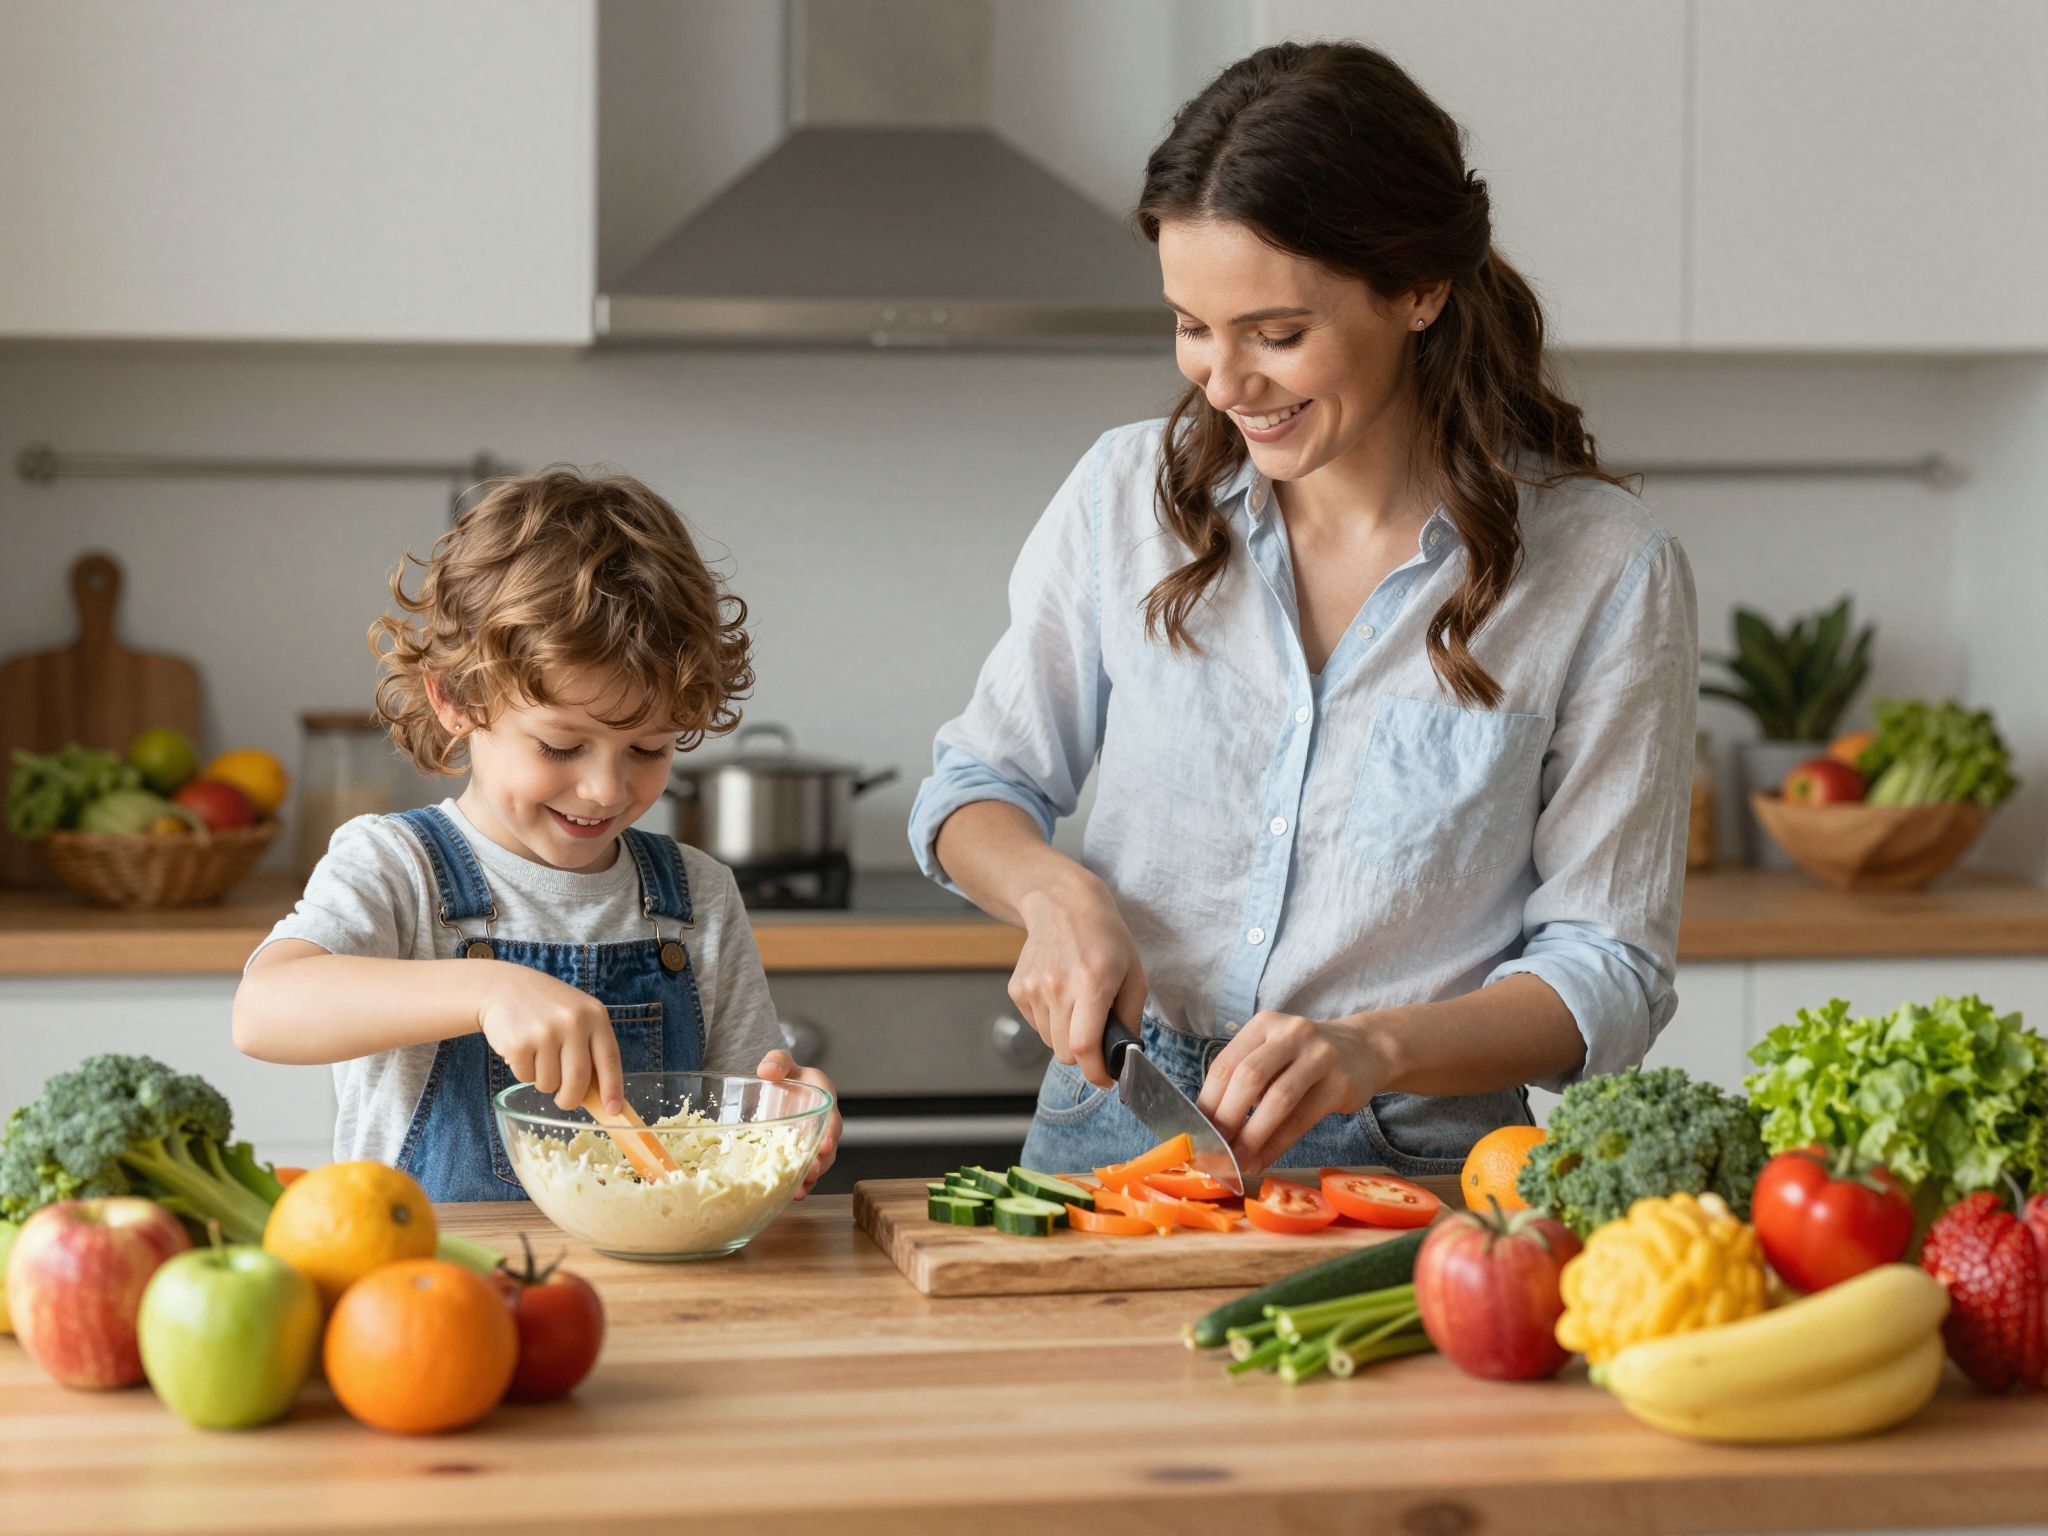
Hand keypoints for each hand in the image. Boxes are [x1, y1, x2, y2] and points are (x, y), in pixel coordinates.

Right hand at [475, 963, 623, 1113]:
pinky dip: (524, 1073)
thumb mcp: (578, 1015)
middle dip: (571, 1099)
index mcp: (595, 1015)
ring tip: (538, 1057)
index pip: (609, 1060)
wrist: (504, 988)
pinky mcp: (519, 1043)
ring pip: (550, 1084)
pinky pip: (526, 1078)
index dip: (612, 1089)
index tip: (613, 1110)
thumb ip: (591, 1046)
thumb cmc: (547, 1008)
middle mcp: (573, 1022)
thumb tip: (602, 1095)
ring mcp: (546, 1032)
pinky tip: (522, 1051)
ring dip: (544, 1081)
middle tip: (564, 1101)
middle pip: (578, 1081)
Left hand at [756, 1050, 838, 1199]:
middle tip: (811, 1173)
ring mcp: (809, 1145)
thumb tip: (767, 1070)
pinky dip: (796, 1185)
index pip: (832, 1119)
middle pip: (828, 1150)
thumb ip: (777, 1061)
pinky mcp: (796, 1157)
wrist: (778, 1090)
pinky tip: (788, 1196)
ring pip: (816, 1166)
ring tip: (799, 1191)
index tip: (826, 1144)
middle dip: (821, 1163)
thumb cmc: (786, 1076)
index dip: (830, 1133)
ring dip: (809, 1180)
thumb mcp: (782, 1062)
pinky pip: (800, 1173)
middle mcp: (821, 1127)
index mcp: (824, 1102)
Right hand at [1009, 874, 1148, 1088]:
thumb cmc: (1105, 938)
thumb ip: (1132, 1019)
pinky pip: (1036, 1026)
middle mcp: (1058, 986)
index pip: (1085, 1046)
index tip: (1106, 1079)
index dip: (1096, 1072)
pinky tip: (1061, 995)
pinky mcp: (1018, 989)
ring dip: (1066, 1037)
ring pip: (1050, 1042)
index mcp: (1092, 983)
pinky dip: (1050, 1022)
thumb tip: (1126, 1056)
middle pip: (1065, 1052)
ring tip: (1079, 1007)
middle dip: (1084, 1057)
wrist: (1062, 905)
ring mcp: (1033, 988)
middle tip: (1098, 1041)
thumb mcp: (1134, 974)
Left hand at [1196, 1011, 1388, 1172]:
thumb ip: (1246, 1079)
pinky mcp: (1340, 1083)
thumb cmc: (1305, 1058)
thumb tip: (1211, 1125)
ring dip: (1252, 1135)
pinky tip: (1262, 1159)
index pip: (1226, 1063)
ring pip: (1277, 1099)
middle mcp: (1291, 1033)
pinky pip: (1301, 1119)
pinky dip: (1277, 1144)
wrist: (1365, 1049)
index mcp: (1264, 1024)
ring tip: (1237, 1161)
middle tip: (1214, 1148)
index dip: (1208, 1100)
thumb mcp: (1274, 1053)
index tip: (1196, 1131)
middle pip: (1249, 1077)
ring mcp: (1319, 1055)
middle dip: (1227, 1118)